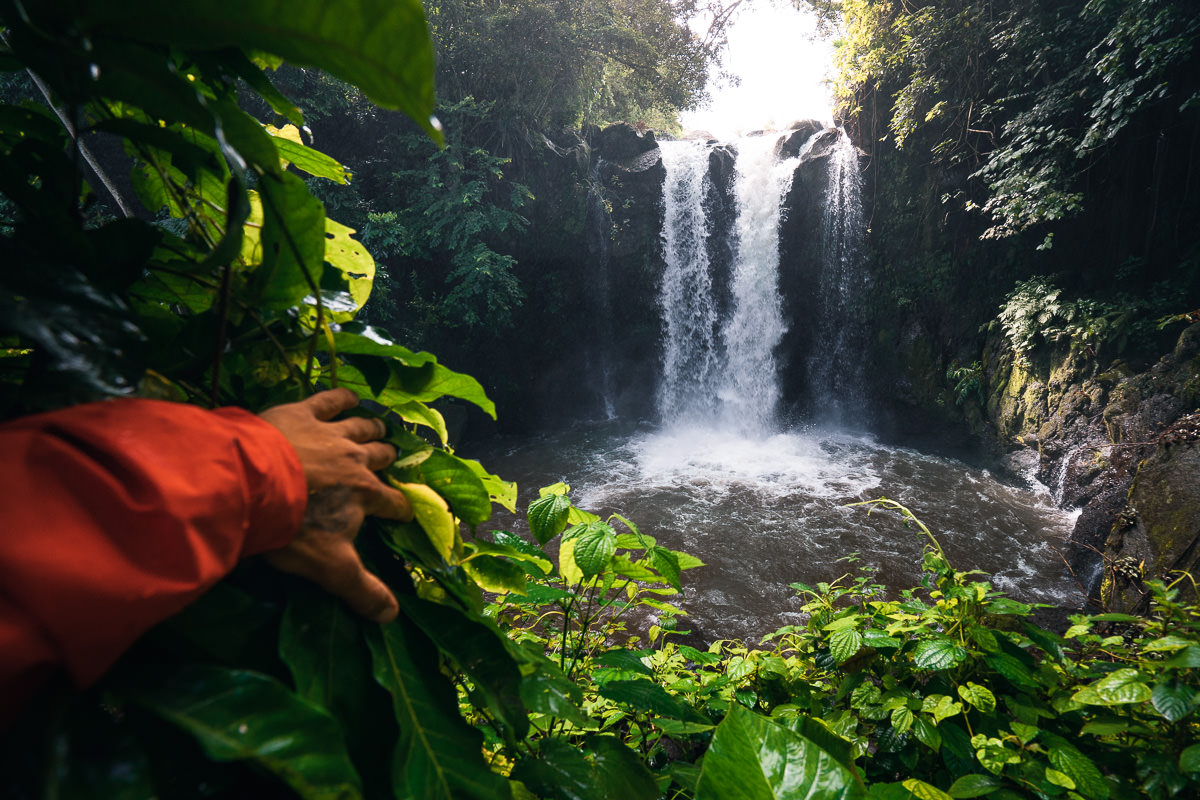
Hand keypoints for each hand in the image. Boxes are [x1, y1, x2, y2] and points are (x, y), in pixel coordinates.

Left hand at [259, 388, 410, 623]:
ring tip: (379, 427)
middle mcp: (356, 460)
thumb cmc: (293, 528)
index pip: (392, 503)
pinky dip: (341, 397)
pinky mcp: (303, 413)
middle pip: (380, 458)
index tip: (403, 513)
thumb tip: (393, 617)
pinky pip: (329, 400)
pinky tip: (349, 396)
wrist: (252, 483)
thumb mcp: (329, 566)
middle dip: (387, 460)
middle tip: (390, 460)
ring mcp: (330, 433)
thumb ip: (361, 590)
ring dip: (372, 429)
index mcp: (365, 495)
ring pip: (361, 427)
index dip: (400, 509)